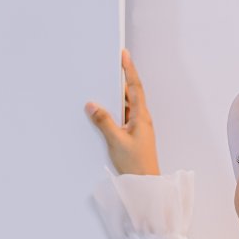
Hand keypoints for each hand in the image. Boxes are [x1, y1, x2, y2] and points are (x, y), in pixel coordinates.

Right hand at [85, 49, 159, 174]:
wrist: (146, 184)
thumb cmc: (136, 164)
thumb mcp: (116, 141)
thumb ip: (104, 121)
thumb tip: (92, 105)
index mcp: (141, 117)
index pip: (135, 87)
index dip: (129, 70)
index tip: (124, 55)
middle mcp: (142, 119)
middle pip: (131, 93)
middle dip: (121, 78)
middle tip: (111, 64)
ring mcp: (138, 127)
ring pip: (126, 105)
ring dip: (116, 95)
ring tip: (103, 84)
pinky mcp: (133, 135)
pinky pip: (123, 116)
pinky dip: (114, 109)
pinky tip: (104, 110)